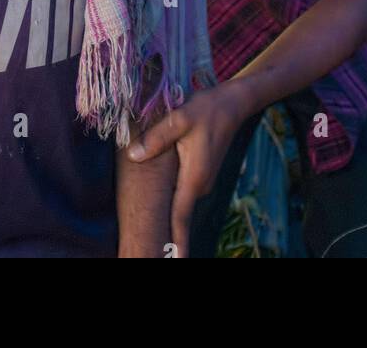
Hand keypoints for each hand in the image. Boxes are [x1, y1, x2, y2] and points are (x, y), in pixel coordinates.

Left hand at [127, 84, 250, 255]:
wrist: (234, 103)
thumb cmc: (208, 109)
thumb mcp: (180, 118)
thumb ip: (156, 138)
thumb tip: (132, 155)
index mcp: (195, 177)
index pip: (181, 217)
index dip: (176, 244)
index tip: (175, 263)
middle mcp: (200, 184)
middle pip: (178, 214)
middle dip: (167, 236)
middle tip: (149, 255)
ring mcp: (202, 180)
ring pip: (180, 202)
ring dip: (168, 216)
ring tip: (154, 240)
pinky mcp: (200, 173)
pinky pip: (183, 192)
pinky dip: (174, 201)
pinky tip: (161, 205)